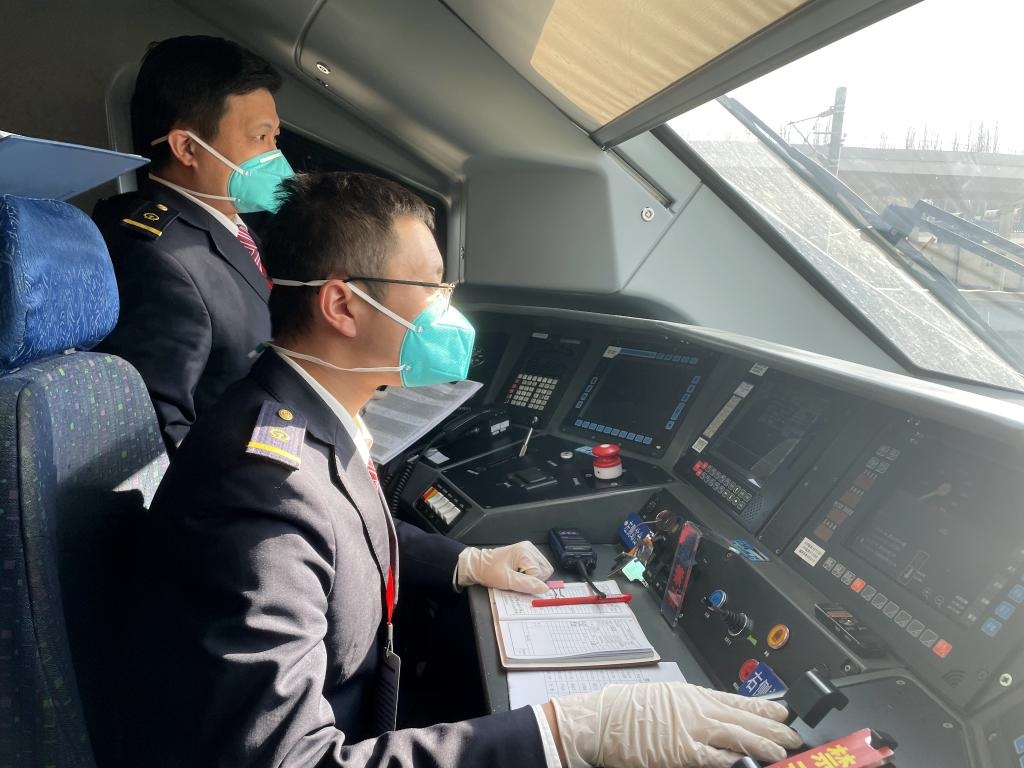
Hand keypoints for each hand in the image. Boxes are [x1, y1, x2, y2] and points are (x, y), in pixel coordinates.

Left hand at [457, 541, 553, 593]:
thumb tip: (544, 588)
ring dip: (532, 577)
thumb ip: (526, 584)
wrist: (479, 565)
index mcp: (524, 551)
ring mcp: (529, 550)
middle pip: (545, 570)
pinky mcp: (528, 554)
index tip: (516, 581)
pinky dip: (531, 574)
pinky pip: (538, 568)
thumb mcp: (506, 581)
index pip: (540, 573)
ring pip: (544, 570)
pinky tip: (520, 573)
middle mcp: (529, 548)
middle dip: (533, 579)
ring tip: (518, 575)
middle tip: (517, 578)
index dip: (529, 582)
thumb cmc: (489, 571)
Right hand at [550, 682, 801, 767]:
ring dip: (761, 743)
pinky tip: (745, 760)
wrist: (600, 719)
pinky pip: (712, 756)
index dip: (762, 707)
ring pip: (735, 735)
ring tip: (782, 750)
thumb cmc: (623, 711)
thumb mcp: (662, 700)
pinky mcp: (681, 751)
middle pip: (742, 717)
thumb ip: (689, 711)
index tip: (782, 711)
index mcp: (691, 695)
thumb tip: (711, 722)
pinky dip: (729, 757)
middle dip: (770, 727)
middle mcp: (695, 709)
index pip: (735, 700)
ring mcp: (690, 730)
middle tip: (792, 735)